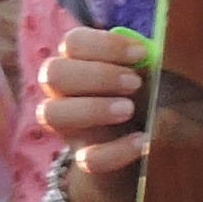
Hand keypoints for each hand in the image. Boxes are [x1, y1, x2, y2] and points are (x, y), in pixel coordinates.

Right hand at [34, 21, 155, 182]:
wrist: (146, 141)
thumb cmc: (147, 93)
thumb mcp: (152, 75)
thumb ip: (149, 66)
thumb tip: (152, 63)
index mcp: (77, 60)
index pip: (73, 42)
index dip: (105, 45)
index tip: (141, 54)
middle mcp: (61, 90)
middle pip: (53, 72)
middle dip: (96, 76)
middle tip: (134, 84)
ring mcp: (68, 125)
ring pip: (50, 113)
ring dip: (92, 109)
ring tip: (129, 110)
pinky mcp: (83, 158)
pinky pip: (87, 159)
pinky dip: (117, 151)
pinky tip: (143, 142)